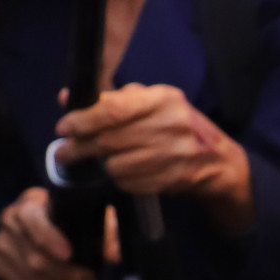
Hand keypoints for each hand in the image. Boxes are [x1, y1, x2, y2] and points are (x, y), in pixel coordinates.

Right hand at [0, 188, 109, 279]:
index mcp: (27, 206)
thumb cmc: (68, 213)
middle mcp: (7, 227)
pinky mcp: (0, 270)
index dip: (49, 238)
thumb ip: (104, 229)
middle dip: (70, 279)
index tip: (69, 254)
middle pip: (36, 261)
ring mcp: (0, 250)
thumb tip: (113, 255)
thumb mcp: (86, 212)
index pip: (33, 221)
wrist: (40, 219)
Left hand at [57, 83, 251, 226]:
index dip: (83, 120)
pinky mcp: (170, 179)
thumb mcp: (151, 102)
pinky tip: (125, 170)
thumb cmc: (175, 123)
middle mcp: (170, 125)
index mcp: (163, 99)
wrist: (215, 158)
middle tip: (64, 152)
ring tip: (101, 159)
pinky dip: (120, 178)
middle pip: (108, 140)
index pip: (113, 109)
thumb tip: (67, 97)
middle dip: (79, 147)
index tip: (64, 128)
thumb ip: (111, 100)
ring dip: (102, 164)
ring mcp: (172, 155)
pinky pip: (128, 182)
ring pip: (114, 165)